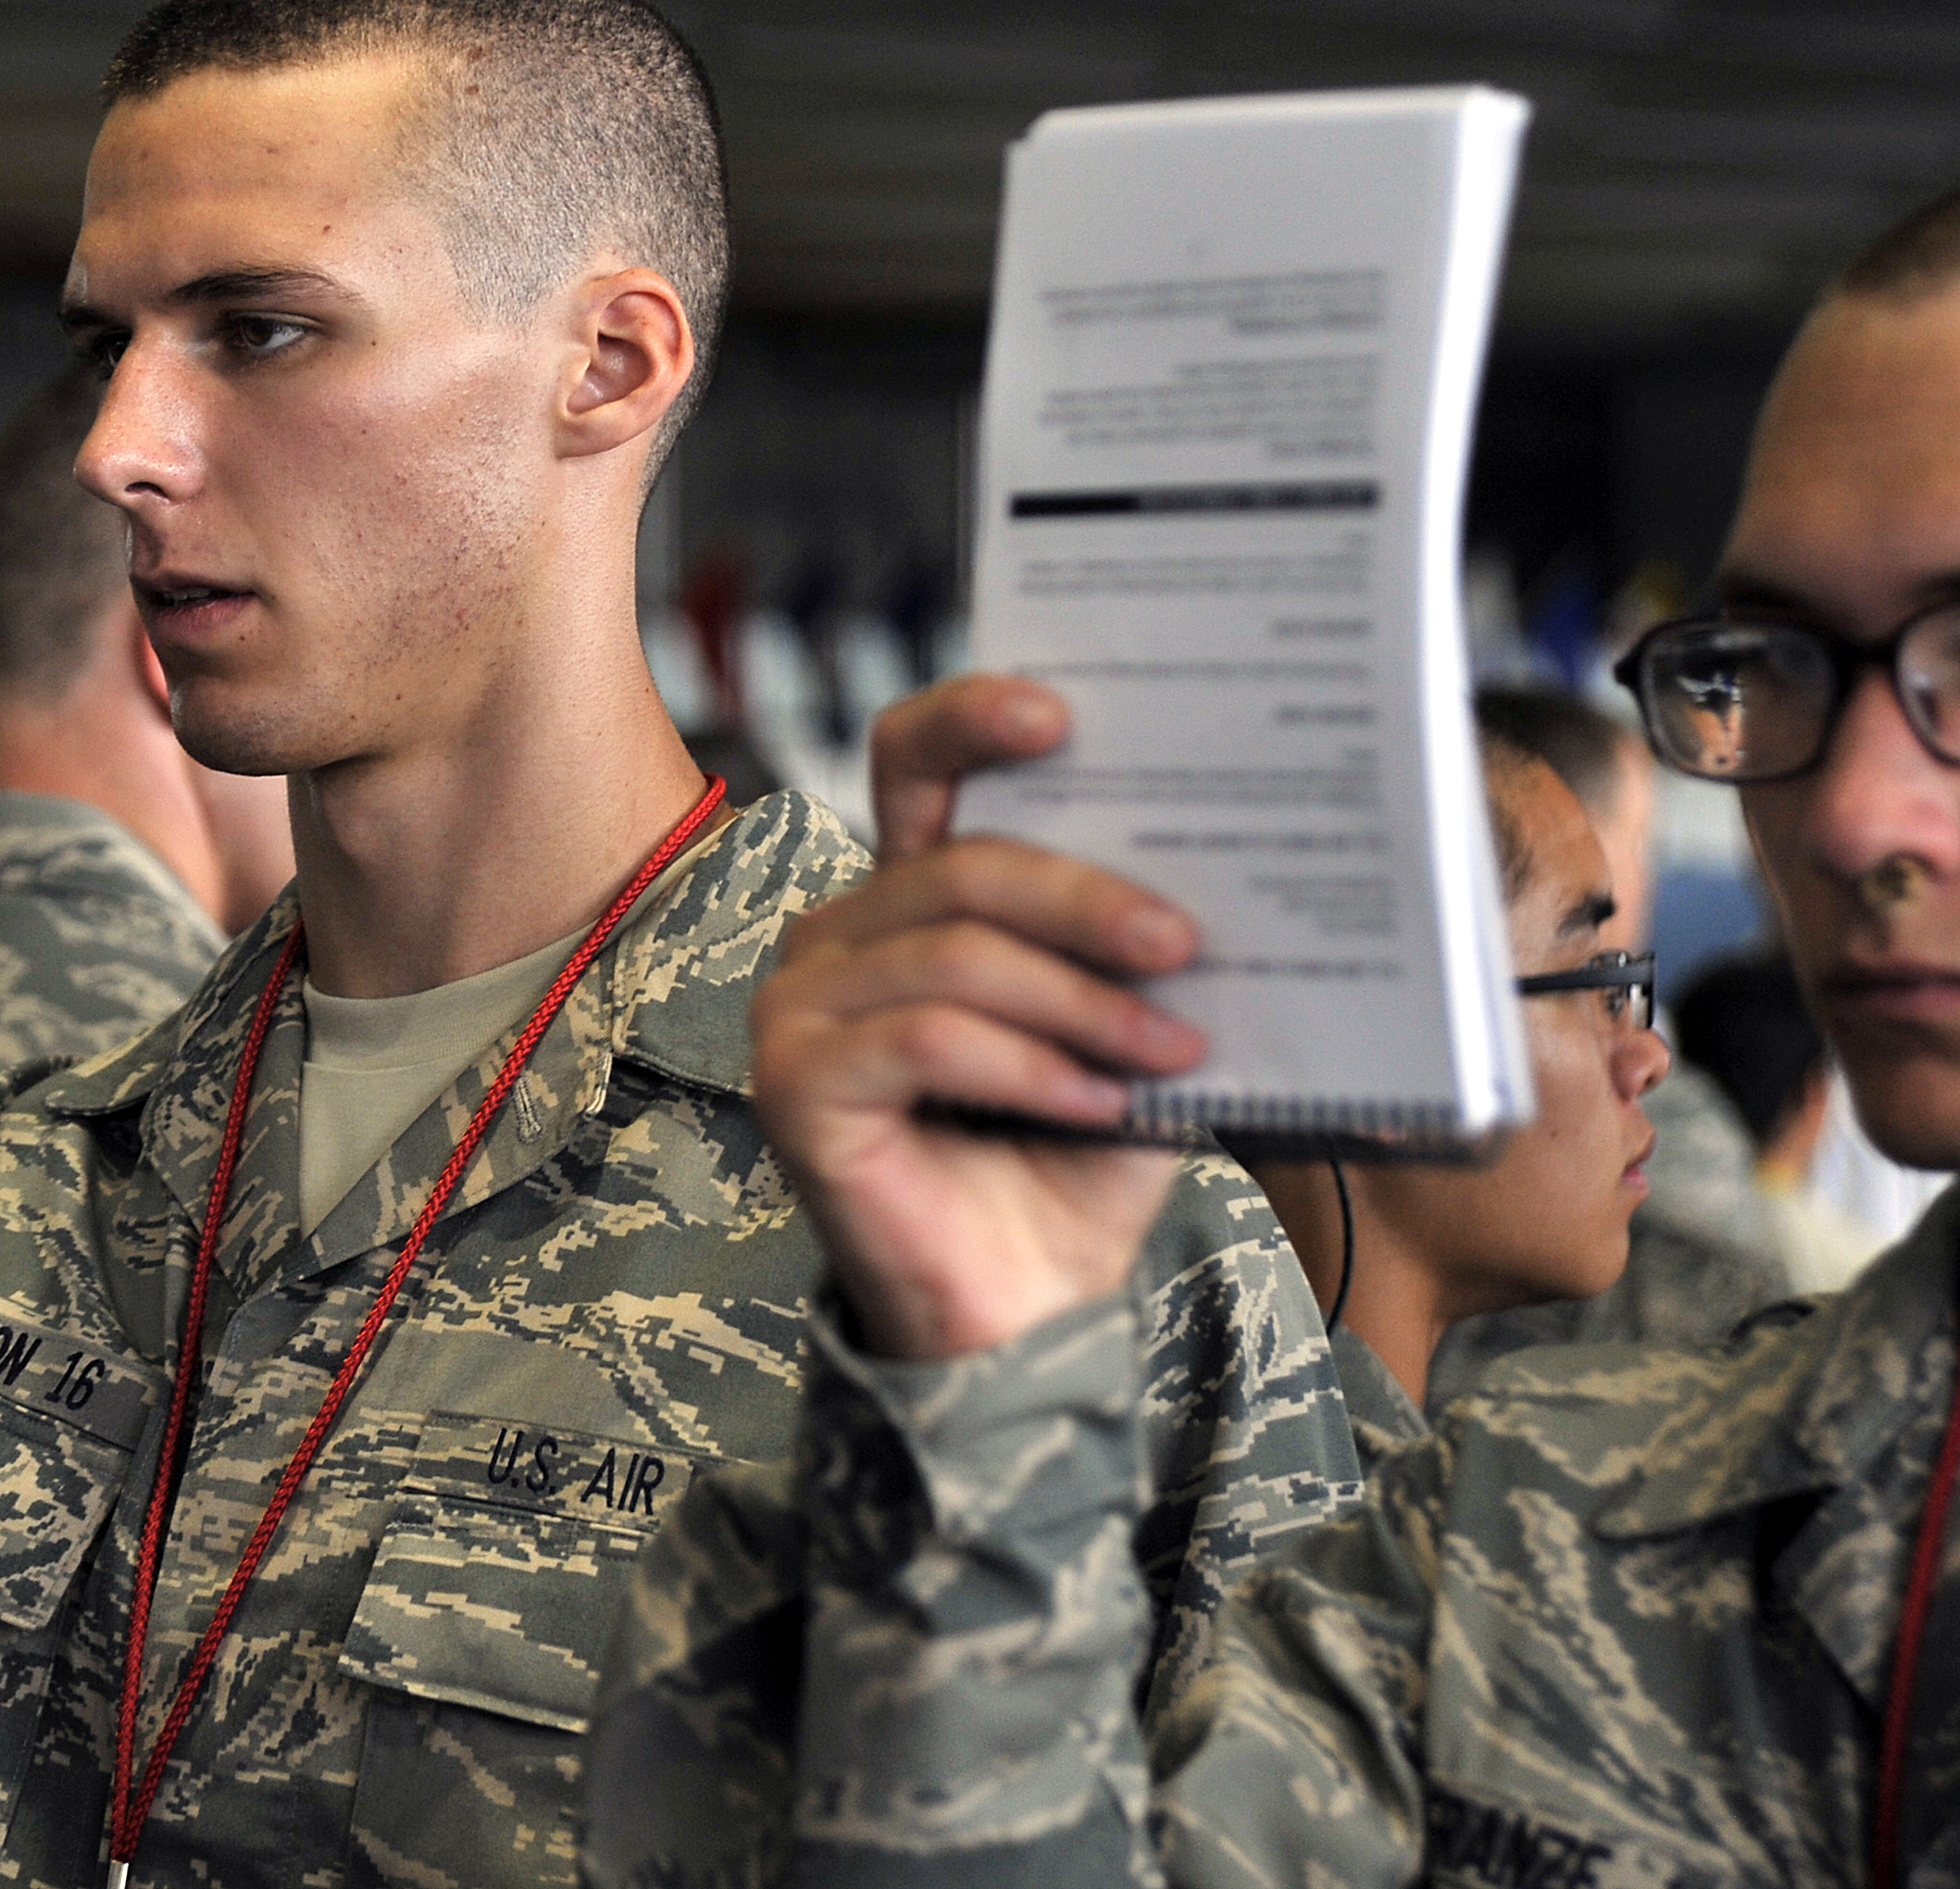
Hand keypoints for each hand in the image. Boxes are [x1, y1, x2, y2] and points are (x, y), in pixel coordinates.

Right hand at [752, 677, 1203, 1360]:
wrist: (1031, 1306)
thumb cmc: (1071, 1158)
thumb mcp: (1126, 1031)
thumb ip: (1141, 955)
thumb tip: (1226, 876)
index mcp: (906, 898)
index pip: (912, 764)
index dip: (970, 719)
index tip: (1060, 714)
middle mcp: (835, 936)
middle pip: (960, 868)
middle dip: (1087, 902)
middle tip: (1187, 942)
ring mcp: (799, 1008)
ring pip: (953, 955)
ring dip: (1079, 1002)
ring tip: (1171, 1051)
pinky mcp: (794, 1084)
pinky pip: (927, 1039)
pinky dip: (1030, 1068)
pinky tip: (1099, 1102)